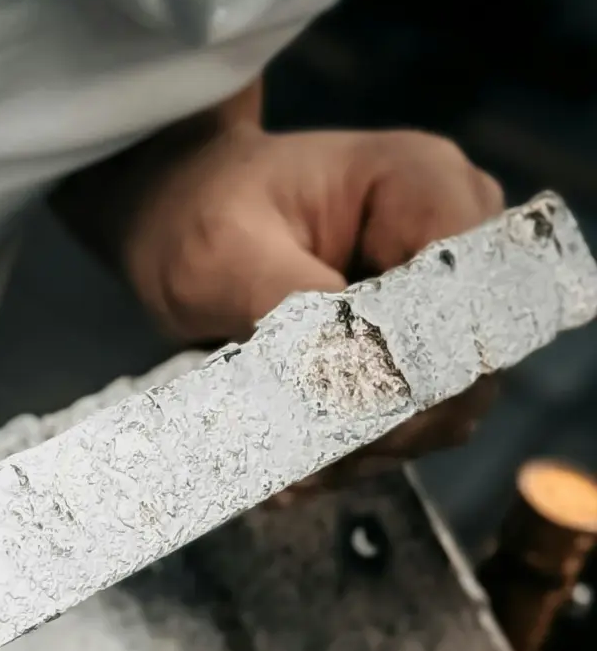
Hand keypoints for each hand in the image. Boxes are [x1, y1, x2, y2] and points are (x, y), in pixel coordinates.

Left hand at [102, 117, 504, 466]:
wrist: (181, 218)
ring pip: (442, 407)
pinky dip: (353, 450)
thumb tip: (352, 378)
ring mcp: (445, 300)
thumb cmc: (197, 212)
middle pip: (466, 363)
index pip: (469, 293)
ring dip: (366, 447)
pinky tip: (295, 463)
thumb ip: (293, 306)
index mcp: (425, 185)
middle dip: (389, 423)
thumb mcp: (222, 254)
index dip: (423, 366)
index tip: (349, 417)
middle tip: (306, 459)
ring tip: (287, 465)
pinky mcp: (420, 348)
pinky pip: (410, 420)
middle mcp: (454, 240)